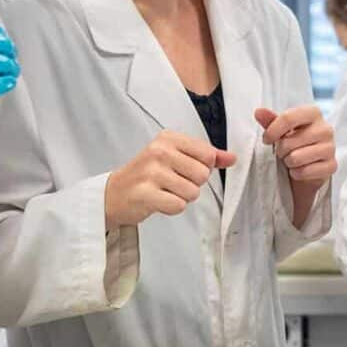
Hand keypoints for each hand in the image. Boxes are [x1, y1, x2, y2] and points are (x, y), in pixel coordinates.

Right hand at [105, 131, 236, 227]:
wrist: (113, 193)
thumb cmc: (148, 175)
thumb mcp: (175, 157)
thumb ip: (206, 156)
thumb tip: (232, 158)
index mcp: (168, 138)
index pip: (208, 154)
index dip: (203, 168)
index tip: (184, 170)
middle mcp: (159, 151)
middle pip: (203, 175)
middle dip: (192, 185)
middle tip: (172, 183)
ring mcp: (151, 172)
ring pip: (192, 192)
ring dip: (182, 197)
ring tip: (164, 192)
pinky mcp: (145, 193)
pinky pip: (178, 205)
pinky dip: (172, 207)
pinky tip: (159, 201)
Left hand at [255, 106, 335, 183]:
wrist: (309, 166)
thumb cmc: (295, 144)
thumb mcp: (281, 130)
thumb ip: (271, 120)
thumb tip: (259, 112)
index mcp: (313, 113)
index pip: (288, 118)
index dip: (272, 131)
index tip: (266, 140)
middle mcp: (325, 129)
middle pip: (289, 141)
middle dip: (280, 150)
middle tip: (284, 152)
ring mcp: (330, 148)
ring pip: (296, 158)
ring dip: (288, 162)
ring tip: (291, 160)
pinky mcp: (332, 166)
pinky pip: (305, 172)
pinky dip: (297, 173)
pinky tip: (300, 170)